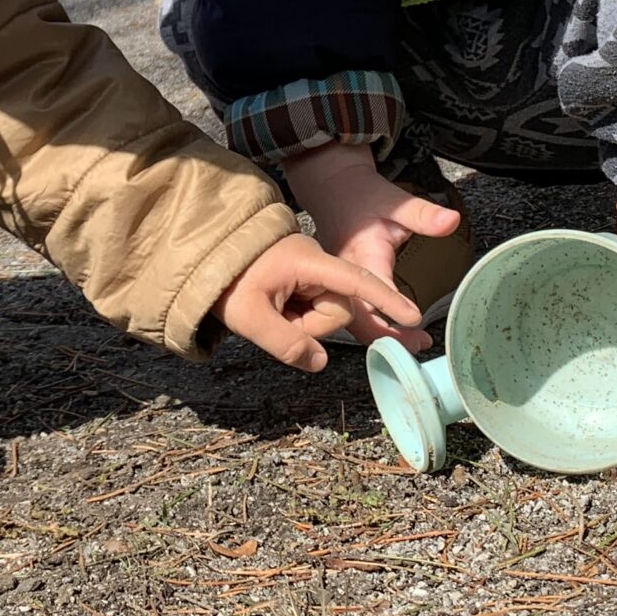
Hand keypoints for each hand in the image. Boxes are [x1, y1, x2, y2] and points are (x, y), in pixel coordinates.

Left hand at [215, 232, 423, 372]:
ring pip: (324, 313)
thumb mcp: (249, 318)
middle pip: (337, 309)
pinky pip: (311, 308)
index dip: (385, 299)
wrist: (204, 253)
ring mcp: (310, 270)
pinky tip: (272, 309)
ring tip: (267, 310)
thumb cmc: (225, 280)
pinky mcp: (304, 279)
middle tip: (273, 318)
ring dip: (298, 322)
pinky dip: (294, 317)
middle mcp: (316, 262)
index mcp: (308, 262)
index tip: (412, 316)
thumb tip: (320, 362)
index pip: (356, 281)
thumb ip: (286, 344)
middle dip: (309, 325)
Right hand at [283, 143, 459, 347]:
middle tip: (420, 344)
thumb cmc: (363, 196)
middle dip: (387, 339)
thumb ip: (424, 214)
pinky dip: (370, 327)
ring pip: (351, 321)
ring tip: (412, 343)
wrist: (331, 188)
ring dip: (379, 337)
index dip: (393, 313)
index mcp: (359, 256)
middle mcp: (340, 276)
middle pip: (357, 320)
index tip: (418, 324)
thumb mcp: (396, 202)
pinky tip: (392, 331)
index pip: (374, 293)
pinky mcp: (334, 287)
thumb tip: (452, 221)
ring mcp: (334, 284)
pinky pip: (349, 313)